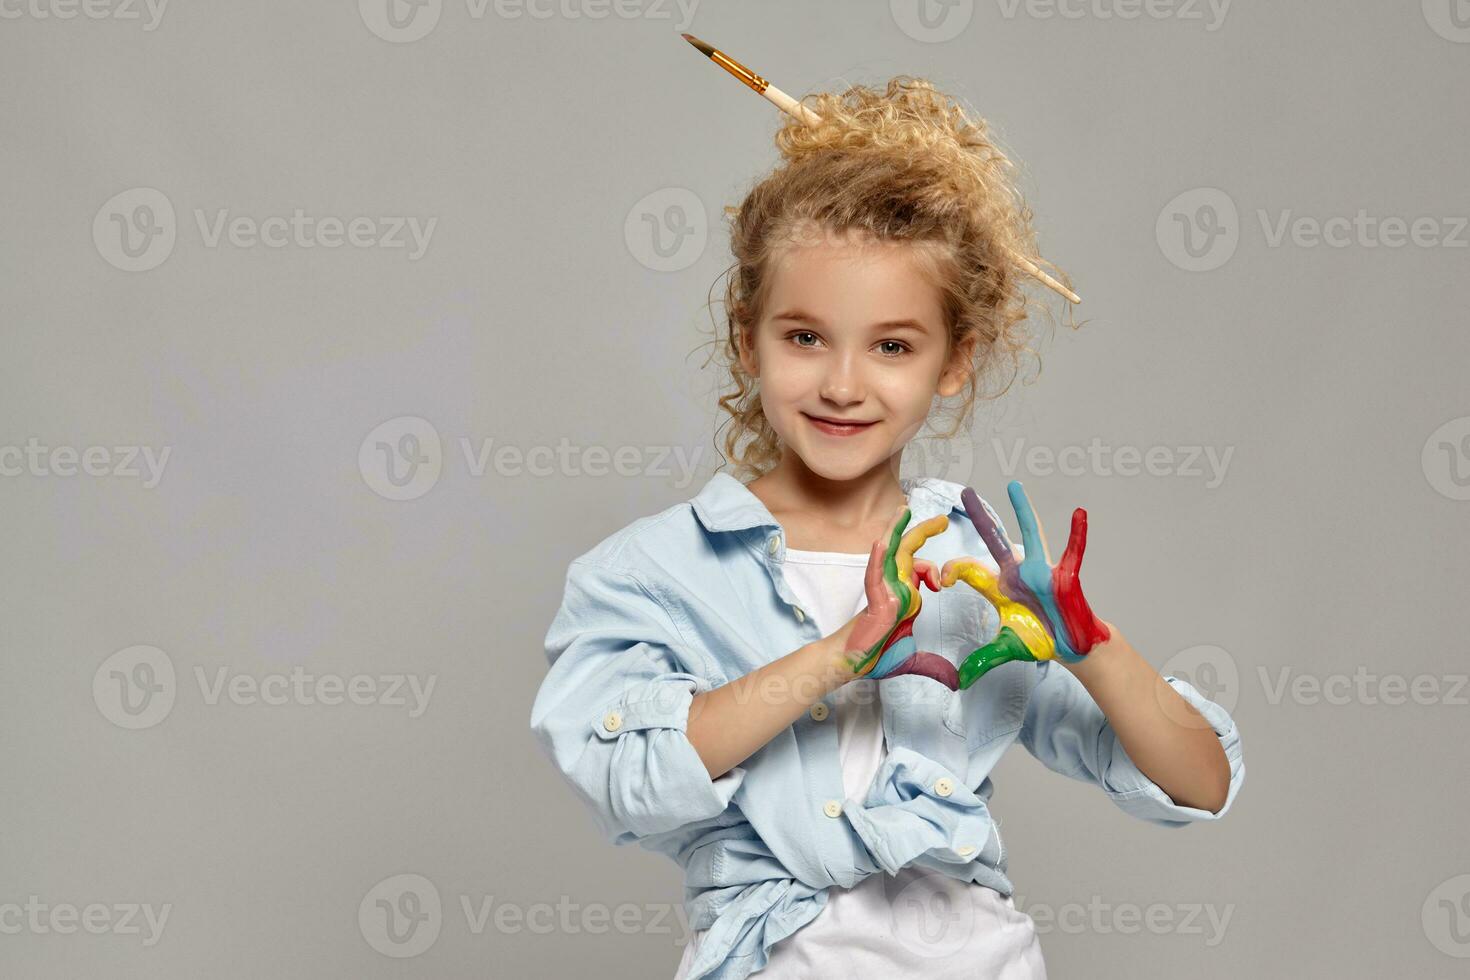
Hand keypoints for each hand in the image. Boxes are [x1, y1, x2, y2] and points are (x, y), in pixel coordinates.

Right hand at [841, 503, 956, 687]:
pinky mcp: (874, 600)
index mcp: (904, 595)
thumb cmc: (877, 655)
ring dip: (897, 531)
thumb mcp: (915, 659)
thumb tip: (956, 682)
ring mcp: (883, 590)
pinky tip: (881, 543)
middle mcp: (894, 587)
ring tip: (905, 510)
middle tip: (942, 519)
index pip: (921, 570)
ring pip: (891, 554)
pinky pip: (874, 575)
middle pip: (908, 551)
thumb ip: (935, 666)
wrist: (854, 664)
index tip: (943, 585)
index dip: (935, 571)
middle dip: (923, 532)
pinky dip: (878, 558)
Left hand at [941, 481, 1109, 687]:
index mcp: (999, 585)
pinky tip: (1079, 514)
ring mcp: (1042, 571)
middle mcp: (1018, 572)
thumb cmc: (1040, 639)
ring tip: (1013, 487)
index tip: (941, 580)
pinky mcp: (1064, 577)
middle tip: (965, 491)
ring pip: (1031, 535)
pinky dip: (1077, 535)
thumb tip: (961, 680)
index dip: (953, 570)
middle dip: (981, 517)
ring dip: (1023, 511)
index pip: (969, 568)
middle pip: (995, 540)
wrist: (1070, 646)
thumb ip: (983, 660)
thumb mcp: (1006, 649)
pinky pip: (1072, 552)